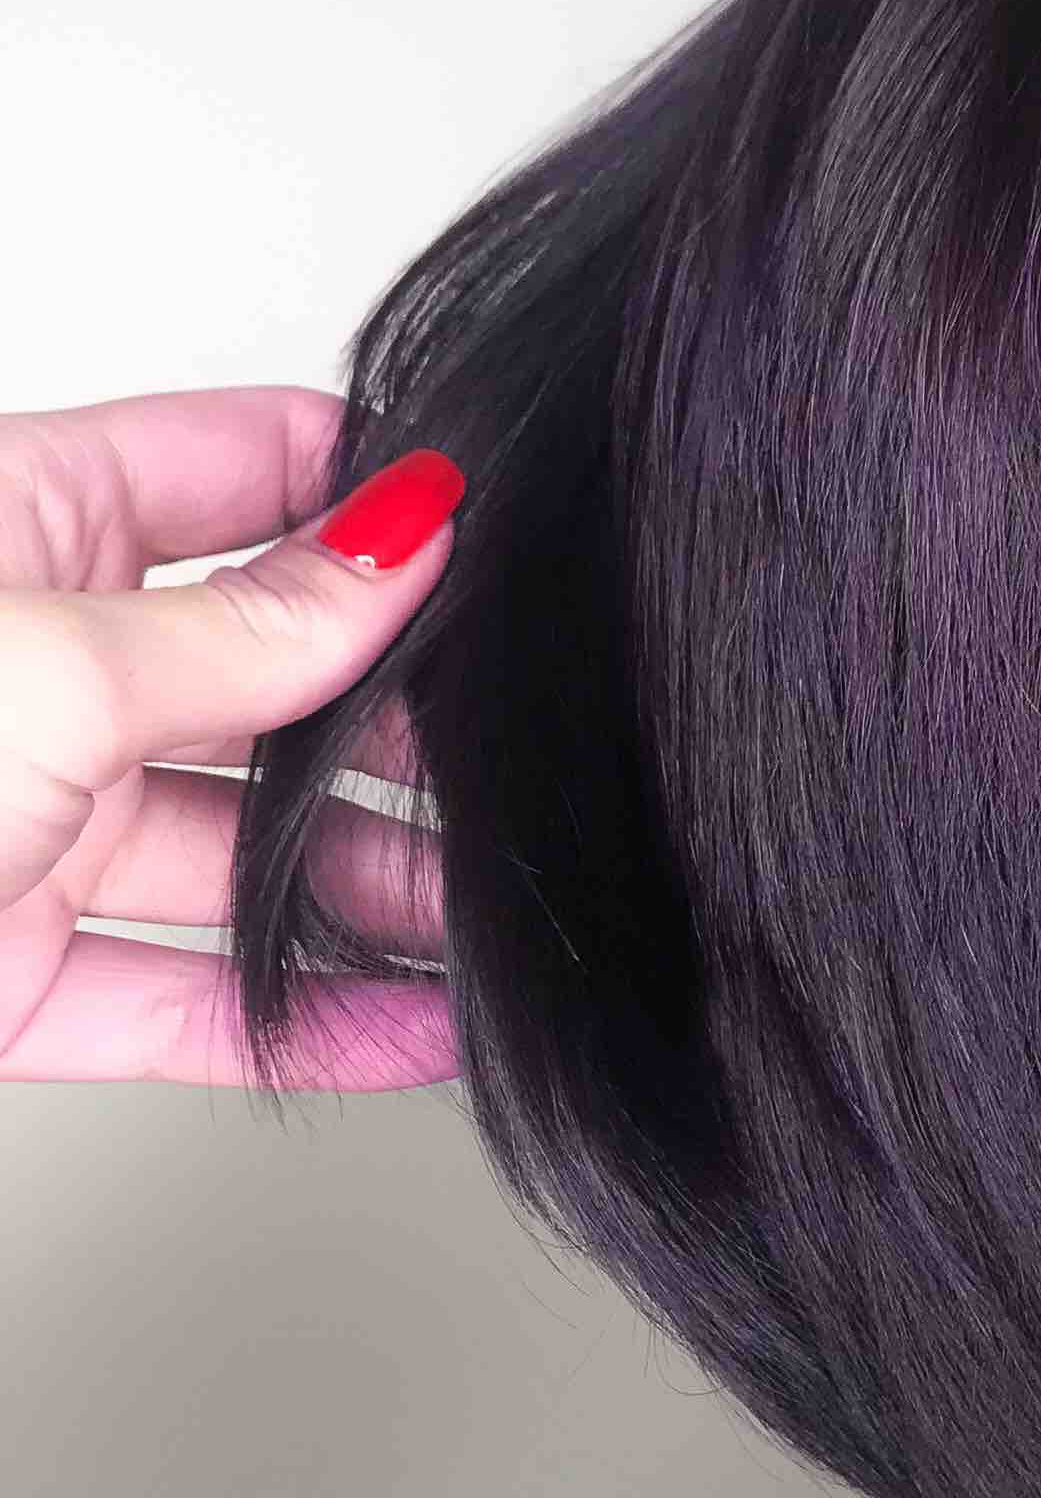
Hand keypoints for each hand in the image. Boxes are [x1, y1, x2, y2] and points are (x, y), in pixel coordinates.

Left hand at [0, 387, 462, 1087]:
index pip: (235, 471)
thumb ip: (245, 625)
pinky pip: (191, 999)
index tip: (497, 526)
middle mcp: (28, 670)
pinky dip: (309, 1025)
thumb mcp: (49, 664)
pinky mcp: (11, 973)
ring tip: (504, 917)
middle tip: (531, 751)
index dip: (370, 487)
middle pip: (267, 680)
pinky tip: (415, 1026)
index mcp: (12, 528)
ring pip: (245, 853)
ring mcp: (24, 825)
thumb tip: (397, 543)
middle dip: (406, 723)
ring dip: (379, 893)